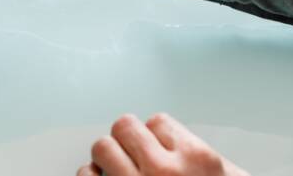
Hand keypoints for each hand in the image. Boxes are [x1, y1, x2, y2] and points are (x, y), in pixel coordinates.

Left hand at [78, 114, 248, 175]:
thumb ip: (207, 157)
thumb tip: (188, 143)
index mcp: (198, 161)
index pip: (158, 121)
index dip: (156, 137)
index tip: (159, 150)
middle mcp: (164, 171)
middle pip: (125, 126)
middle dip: (128, 141)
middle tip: (133, 156)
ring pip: (103, 147)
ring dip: (107, 158)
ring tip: (116, 169)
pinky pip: (85, 175)